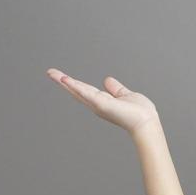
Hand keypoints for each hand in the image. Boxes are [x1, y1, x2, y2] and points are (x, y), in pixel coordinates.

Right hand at [46, 68, 160, 135]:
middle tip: (49, 72)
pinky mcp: (101, 104)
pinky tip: (65, 80)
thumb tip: (107, 80)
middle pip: (77, 90)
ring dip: (65, 82)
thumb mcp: (125, 95)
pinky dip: (75, 87)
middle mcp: (97, 104)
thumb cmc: (139, 113)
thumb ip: (115, 89)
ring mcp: (98, 104)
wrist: (146, 122)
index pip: (84, 90)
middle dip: (62, 81)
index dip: (73, 83)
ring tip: (52, 74)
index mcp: (102, 101)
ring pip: (78, 90)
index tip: (62, 76)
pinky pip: (86, 93)